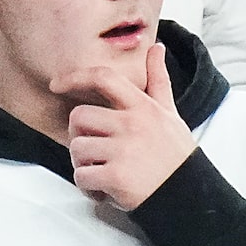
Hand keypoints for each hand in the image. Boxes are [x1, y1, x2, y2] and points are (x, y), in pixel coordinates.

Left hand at [58, 41, 198, 210]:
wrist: (189, 196)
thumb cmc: (175, 156)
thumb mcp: (171, 114)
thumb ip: (158, 80)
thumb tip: (156, 48)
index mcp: (142, 107)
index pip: (104, 78)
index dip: (75, 77)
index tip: (56, 84)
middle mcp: (132, 124)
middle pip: (79, 117)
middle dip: (79, 135)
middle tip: (94, 151)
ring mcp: (123, 150)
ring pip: (77, 149)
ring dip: (83, 165)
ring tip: (103, 172)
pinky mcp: (116, 176)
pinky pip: (81, 177)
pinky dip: (88, 188)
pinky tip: (105, 190)